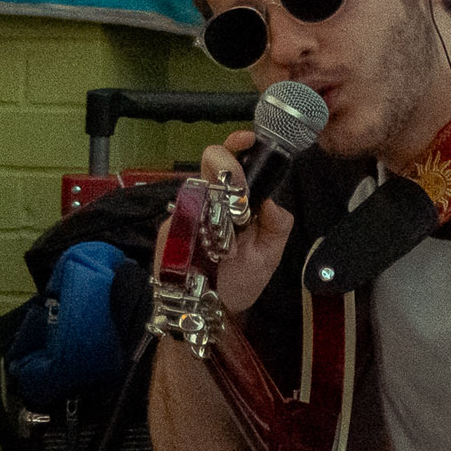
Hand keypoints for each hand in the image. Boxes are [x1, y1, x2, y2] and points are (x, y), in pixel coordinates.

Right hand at [152, 130, 293, 317]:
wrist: (210, 310)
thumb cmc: (238, 282)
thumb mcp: (268, 256)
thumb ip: (276, 227)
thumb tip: (272, 201)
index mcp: (239, 201)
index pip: (238, 162)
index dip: (241, 145)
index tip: (249, 140)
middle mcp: (214, 199)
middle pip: (212, 160)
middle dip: (227, 164)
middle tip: (240, 187)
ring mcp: (191, 211)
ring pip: (196, 180)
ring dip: (215, 188)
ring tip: (230, 214)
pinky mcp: (173, 226)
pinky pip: (182, 208)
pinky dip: (199, 214)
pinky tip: (211, 232)